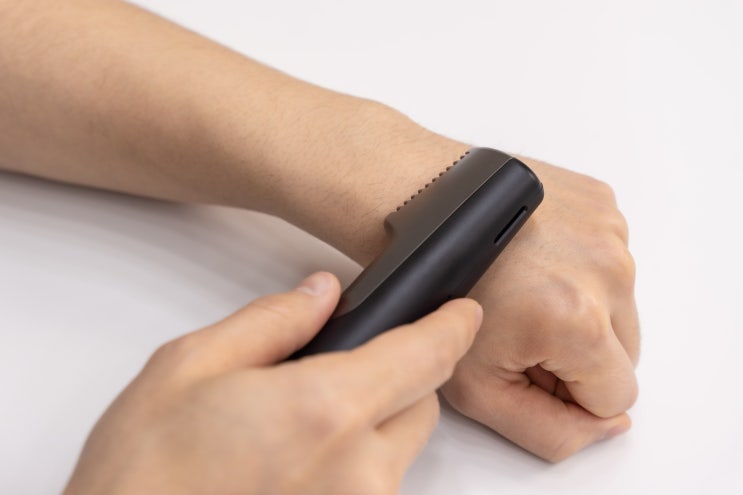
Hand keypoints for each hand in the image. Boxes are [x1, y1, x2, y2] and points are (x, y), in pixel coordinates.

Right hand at [63, 272, 482, 494]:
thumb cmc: (140, 477)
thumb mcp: (188, 368)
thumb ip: (270, 320)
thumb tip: (320, 294)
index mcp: (323, 410)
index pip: (424, 354)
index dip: (452, 326)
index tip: (462, 313)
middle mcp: (358, 473)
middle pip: (420, 404)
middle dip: (397, 376)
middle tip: (336, 371)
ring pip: (397, 452)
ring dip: (367, 428)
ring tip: (293, 429)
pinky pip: (371, 490)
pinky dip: (350, 468)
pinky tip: (291, 466)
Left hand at [441, 158, 638, 460]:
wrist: (418, 211)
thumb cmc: (433, 291)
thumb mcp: (478, 388)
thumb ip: (549, 430)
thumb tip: (604, 427)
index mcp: (580, 320)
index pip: (616, 396)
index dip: (571, 394)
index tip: (532, 368)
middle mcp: (607, 269)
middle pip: (624, 351)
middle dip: (580, 353)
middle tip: (523, 331)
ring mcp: (607, 228)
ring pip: (620, 304)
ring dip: (583, 308)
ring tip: (524, 290)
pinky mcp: (602, 200)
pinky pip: (610, 259)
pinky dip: (580, 267)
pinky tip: (533, 260)